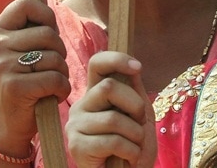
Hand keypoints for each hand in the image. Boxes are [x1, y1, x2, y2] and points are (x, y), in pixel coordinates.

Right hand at [0, 0, 70, 159]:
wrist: (9, 125)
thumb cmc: (22, 81)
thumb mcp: (21, 47)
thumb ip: (31, 19)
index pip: (26, 3)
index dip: (45, 17)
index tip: (45, 36)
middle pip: (48, 33)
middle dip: (58, 52)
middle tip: (47, 68)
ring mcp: (2, 65)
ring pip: (55, 56)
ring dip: (61, 72)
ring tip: (47, 83)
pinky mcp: (15, 87)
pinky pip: (55, 78)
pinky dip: (61, 89)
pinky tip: (50, 96)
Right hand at [66, 51, 155, 167]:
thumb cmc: (133, 146)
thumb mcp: (138, 114)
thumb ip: (134, 90)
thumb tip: (134, 65)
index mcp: (95, 94)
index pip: (97, 64)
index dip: (117, 59)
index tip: (138, 68)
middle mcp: (81, 106)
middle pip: (108, 87)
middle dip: (134, 106)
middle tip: (140, 125)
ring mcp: (75, 126)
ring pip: (113, 118)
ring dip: (135, 135)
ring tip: (134, 147)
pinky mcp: (77, 146)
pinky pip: (112, 141)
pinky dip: (131, 151)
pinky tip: (129, 158)